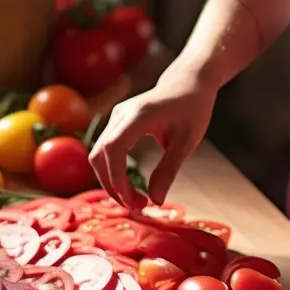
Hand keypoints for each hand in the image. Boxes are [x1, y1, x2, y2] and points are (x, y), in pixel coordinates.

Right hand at [89, 59, 217, 206]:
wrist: (187, 83)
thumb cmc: (192, 109)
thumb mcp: (187, 141)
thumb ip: (169, 170)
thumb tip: (156, 201)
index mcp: (140, 115)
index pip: (114, 148)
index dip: (117, 177)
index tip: (133, 200)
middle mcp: (121, 114)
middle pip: (100, 155)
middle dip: (113, 186)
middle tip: (137, 206)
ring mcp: (115, 117)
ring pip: (97, 155)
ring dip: (110, 182)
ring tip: (134, 200)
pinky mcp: (115, 123)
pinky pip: (104, 152)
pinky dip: (112, 172)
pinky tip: (128, 187)